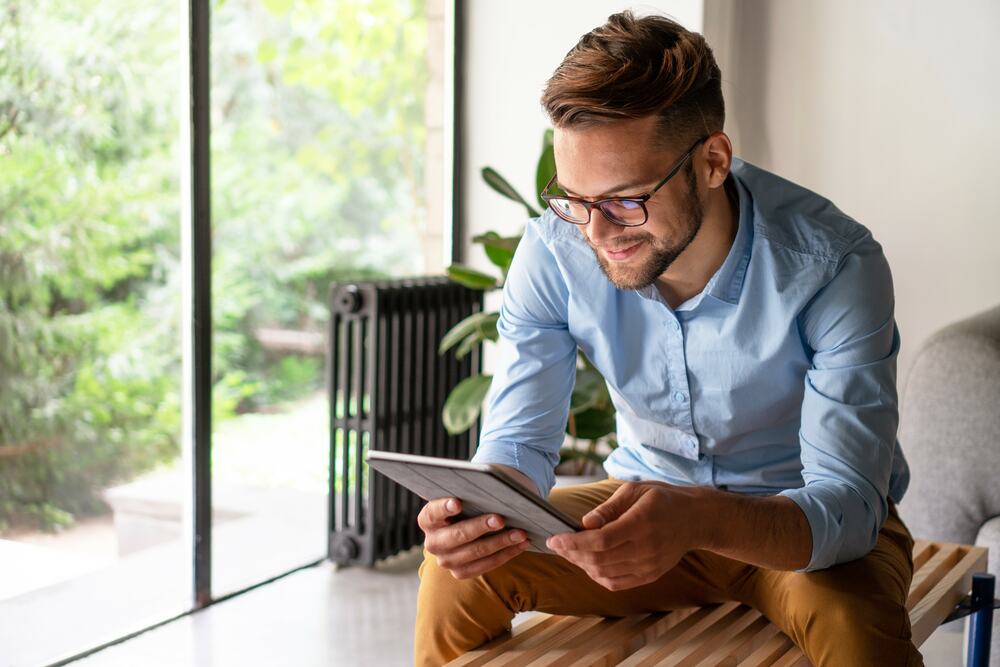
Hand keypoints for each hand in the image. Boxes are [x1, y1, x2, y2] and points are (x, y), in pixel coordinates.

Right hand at [418, 497, 530, 578]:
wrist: (467, 525)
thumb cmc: (468, 503)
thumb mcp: (464, 496)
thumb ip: (470, 492)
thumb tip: (493, 488)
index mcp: (427, 519)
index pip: (433, 512)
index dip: (445, 508)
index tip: (458, 502)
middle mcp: (433, 542)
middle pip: (457, 535)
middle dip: (480, 527)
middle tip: (500, 519)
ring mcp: (446, 560)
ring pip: (476, 552)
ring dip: (501, 542)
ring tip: (521, 532)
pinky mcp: (461, 572)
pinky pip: (486, 565)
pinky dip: (506, 554)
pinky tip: (522, 544)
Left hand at [545, 482, 700, 590]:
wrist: (694, 519)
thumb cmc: (661, 499)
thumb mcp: (634, 490)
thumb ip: (608, 508)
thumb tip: (584, 523)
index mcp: (641, 523)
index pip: (600, 541)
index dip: (573, 543)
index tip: (554, 538)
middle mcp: (646, 549)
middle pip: (599, 560)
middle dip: (572, 554)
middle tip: (557, 544)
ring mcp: (649, 566)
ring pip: (605, 574)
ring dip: (582, 565)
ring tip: (570, 552)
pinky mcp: (650, 576)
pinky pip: (616, 583)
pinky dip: (597, 575)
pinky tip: (588, 563)